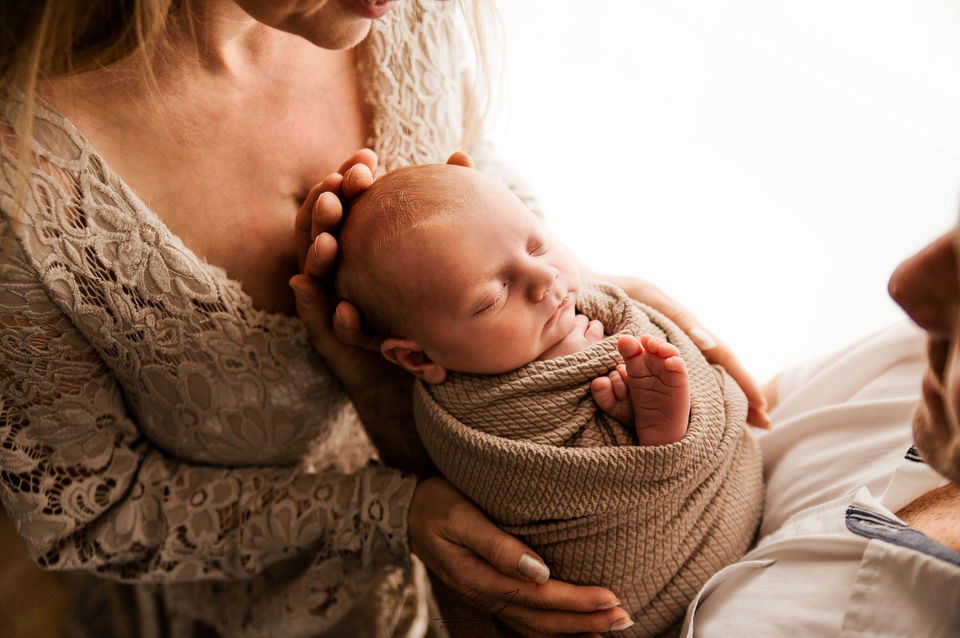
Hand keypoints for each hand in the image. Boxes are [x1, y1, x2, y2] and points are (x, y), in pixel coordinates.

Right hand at [290, 149, 433, 473]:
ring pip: (312, 270)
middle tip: (340, 190)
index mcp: (356, 241)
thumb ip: (442, 204)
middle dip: (325, 206)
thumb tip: (460, 156)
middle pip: (319, 228)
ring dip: (317, 251)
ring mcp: (331, 300)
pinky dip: (317, 305)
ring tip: (330, 240)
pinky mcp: (331, 336)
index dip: (346, 178)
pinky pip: (320, 320)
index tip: (365, 160)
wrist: (429, 364)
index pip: (342, 201)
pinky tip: (323, 294)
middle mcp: (338, 268)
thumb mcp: (438, 250)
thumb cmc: (431, 299)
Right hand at [409, 477, 633, 636]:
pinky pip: (523, 621)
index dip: (576, 601)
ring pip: (534, 627)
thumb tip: (539, 570)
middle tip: (625, 617)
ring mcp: (485, 597)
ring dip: (574, 630)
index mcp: (480, 577)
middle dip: (585, 621)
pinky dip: (551, 630)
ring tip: (609, 628)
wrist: (404, 511)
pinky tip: (573, 630)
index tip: (611, 598)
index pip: (538, 597)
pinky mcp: (487, 592)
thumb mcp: (461, 515)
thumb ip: (498, 544)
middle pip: (541, 619)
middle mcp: (484, 594)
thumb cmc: (435, 503)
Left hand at [593, 273, 770, 428]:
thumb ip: (677, 318)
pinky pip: (658, 391)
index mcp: (683, 331)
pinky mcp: (638, 374)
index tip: (762, 405)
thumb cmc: (616, 291)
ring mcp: (659, 364)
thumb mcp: (648, 297)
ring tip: (741, 426)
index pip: (721, 356)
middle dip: (738, 398)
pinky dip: (682, 402)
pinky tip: (701, 418)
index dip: (742, 380)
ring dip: (718, 404)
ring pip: (693, 385)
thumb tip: (707, 343)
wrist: (581, 292)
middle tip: (764, 423)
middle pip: (714, 375)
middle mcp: (675, 351)